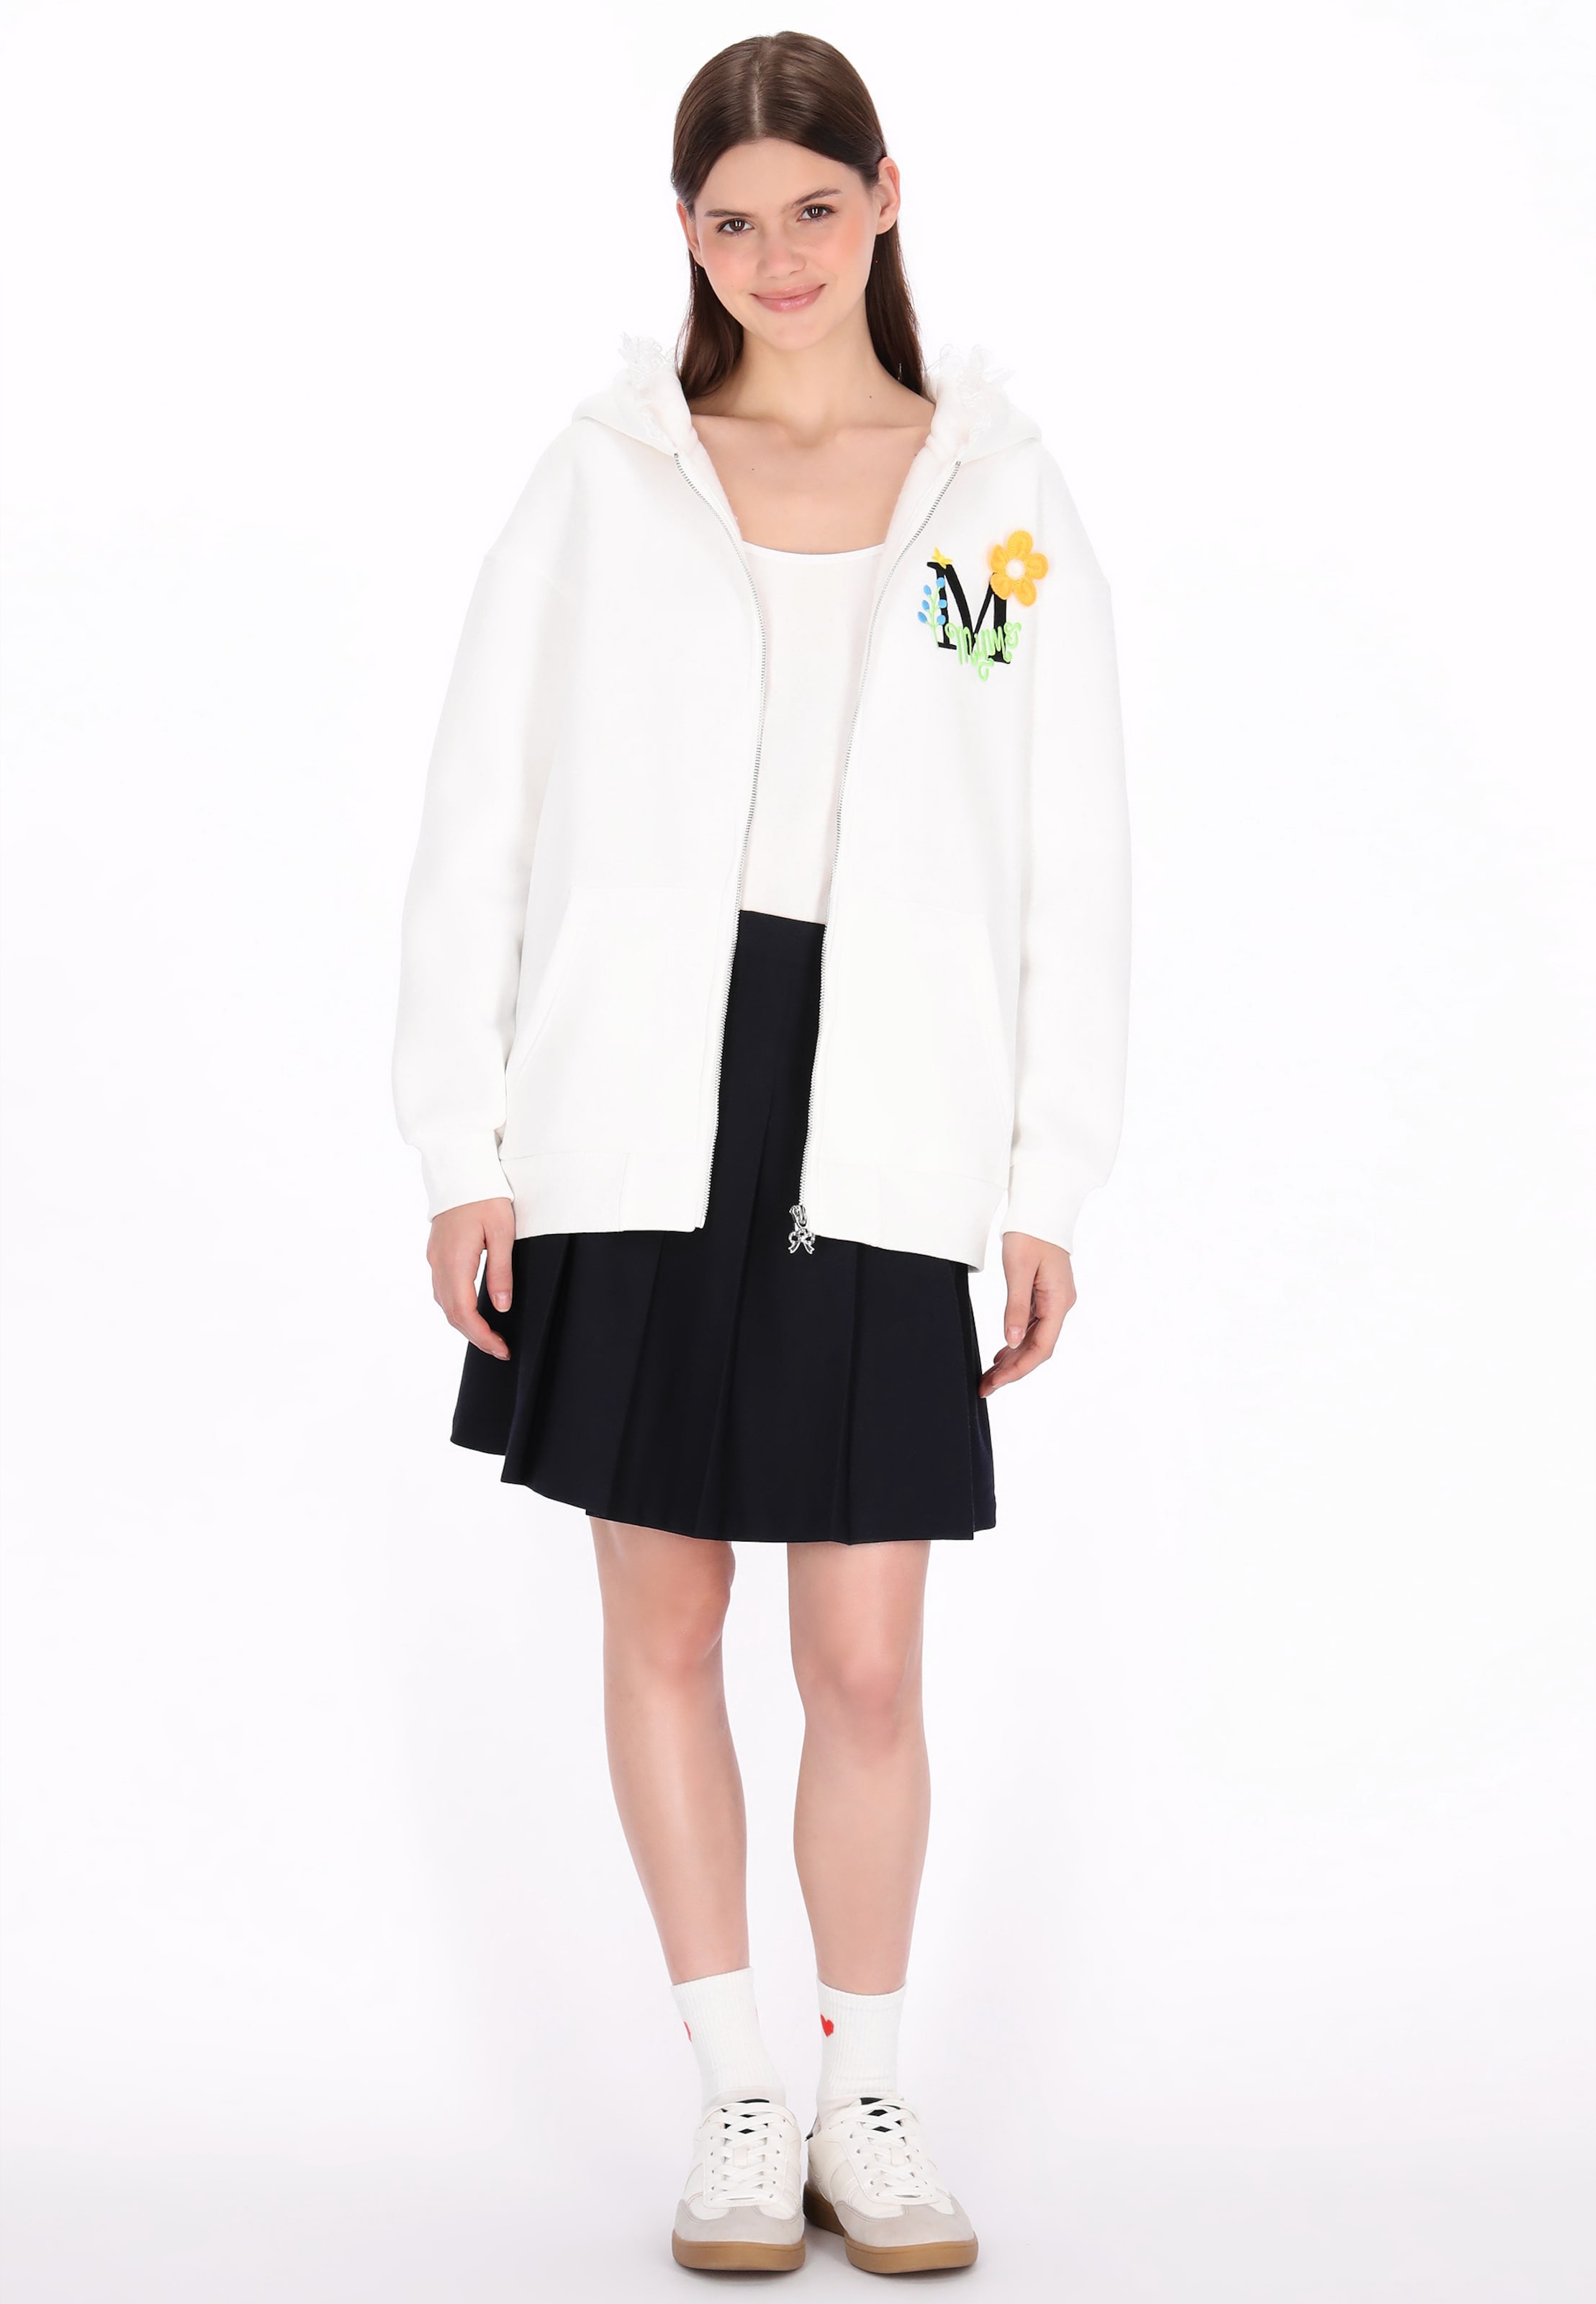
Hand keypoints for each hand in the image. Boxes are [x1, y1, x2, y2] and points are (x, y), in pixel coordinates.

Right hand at [426, 1198, 515, 1360]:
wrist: (461, 1169)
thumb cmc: (486, 1197)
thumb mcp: (502, 1232)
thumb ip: (501, 1271)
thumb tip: (500, 1306)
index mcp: (455, 1261)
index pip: (464, 1312)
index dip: (482, 1336)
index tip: (501, 1349)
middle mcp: (439, 1264)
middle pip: (451, 1314)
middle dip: (475, 1336)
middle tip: (500, 1349)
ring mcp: (434, 1258)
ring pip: (444, 1304)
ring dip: (464, 1324)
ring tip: (489, 1335)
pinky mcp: (436, 1252)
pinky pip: (442, 1290)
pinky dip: (456, 1307)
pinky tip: (472, 1311)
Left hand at [978, 1232, 1075, 1396]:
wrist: (1040, 1209)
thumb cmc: (1028, 1234)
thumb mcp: (1017, 1271)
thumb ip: (1016, 1308)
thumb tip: (1012, 1342)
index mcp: (1058, 1302)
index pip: (1041, 1347)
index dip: (1019, 1369)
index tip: (996, 1383)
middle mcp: (1061, 1305)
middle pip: (1038, 1348)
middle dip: (1012, 1370)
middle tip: (985, 1387)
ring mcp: (1054, 1301)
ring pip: (1034, 1340)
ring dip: (1012, 1359)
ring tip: (989, 1376)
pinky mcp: (1046, 1295)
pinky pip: (1033, 1326)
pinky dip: (1016, 1342)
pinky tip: (1002, 1353)